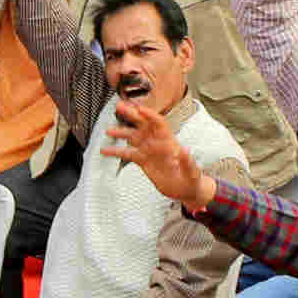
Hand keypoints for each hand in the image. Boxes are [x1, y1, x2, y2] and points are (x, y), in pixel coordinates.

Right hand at [103, 95, 216, 211]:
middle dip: (132, 115)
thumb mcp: (192, 171)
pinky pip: (128, 154)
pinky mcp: (143, 161)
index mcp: (170, 141)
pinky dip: (116, 152)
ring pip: (133, 138)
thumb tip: (184, 151)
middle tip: (119, 107)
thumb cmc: (192, 179)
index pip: (159, 124)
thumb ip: (188, 161)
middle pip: (143, 125)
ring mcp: (149, 151)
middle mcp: (158, 143)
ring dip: (121, 133)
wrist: (185, 190)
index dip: (149, 115)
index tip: (139, 109)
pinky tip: (105, 151)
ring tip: (109, 130)